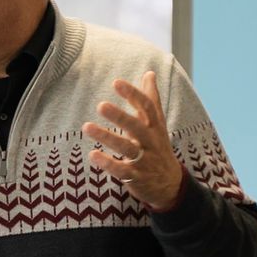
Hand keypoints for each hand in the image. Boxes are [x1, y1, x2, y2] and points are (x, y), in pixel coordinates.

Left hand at [82, 71, 183, 210]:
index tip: (117, 82)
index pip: (147, 107)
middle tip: (101, 105)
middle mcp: (151, 142)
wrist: (170, 184)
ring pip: (126, 148)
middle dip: (120, 116)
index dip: (133, 94)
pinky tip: (93, 155)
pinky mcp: (136, 177)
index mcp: (155, 126)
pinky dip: (107, 163)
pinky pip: (121, 171)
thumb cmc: (158, 147)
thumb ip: (152, 99)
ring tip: (86, 127)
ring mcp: (144, 160)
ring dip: (106, 137)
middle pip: (136, 127)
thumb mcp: (158, 124)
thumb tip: (149, 73)